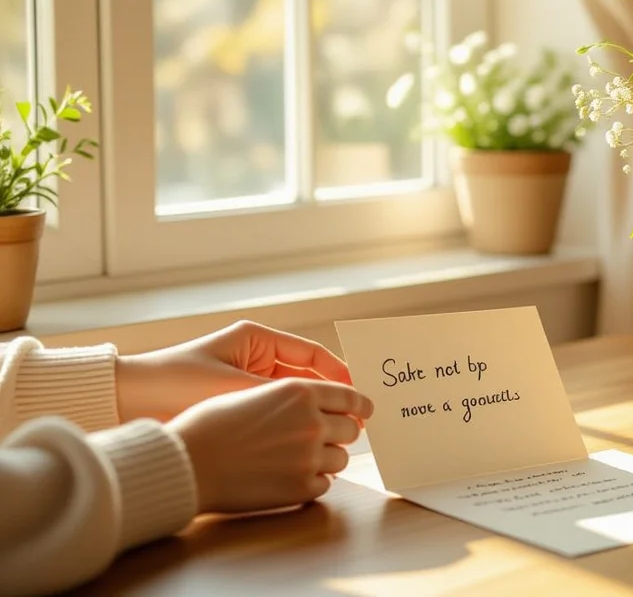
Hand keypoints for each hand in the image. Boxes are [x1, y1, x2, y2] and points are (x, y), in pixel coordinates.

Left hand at [117, 320, 353, 421]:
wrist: (126, 398)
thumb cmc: (175, 381)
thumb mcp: (232, 386)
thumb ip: (275, 396)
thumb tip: (317, 411)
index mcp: (256, 339)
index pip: (311, 354)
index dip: (338, 373)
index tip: (358, 395)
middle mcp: (254, 356)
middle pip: (305, 376)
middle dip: (331, 397)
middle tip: (356, 419)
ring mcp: (245, 379)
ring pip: (291, 397)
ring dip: (312, 413)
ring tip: (336, 433)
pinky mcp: (235, 402)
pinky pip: (272, 412)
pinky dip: (290, 425)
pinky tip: (304, 441)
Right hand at [170, 378, 373, 512]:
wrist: (187, 463)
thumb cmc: (210, 425)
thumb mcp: (254, 393)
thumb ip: (291, 398)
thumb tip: (317, 405)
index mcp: (300, 393)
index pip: (349, 396)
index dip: (360, 403)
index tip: (366, 410)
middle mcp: (311, 422)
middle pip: (350, 428)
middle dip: (339, 432)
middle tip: (322, 438)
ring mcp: (309, 457)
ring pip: (340, 458)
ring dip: (325, 458)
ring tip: (297, 459)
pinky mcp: (301, 487)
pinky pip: (325, 484)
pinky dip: (312, 481)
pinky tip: (289, 477)